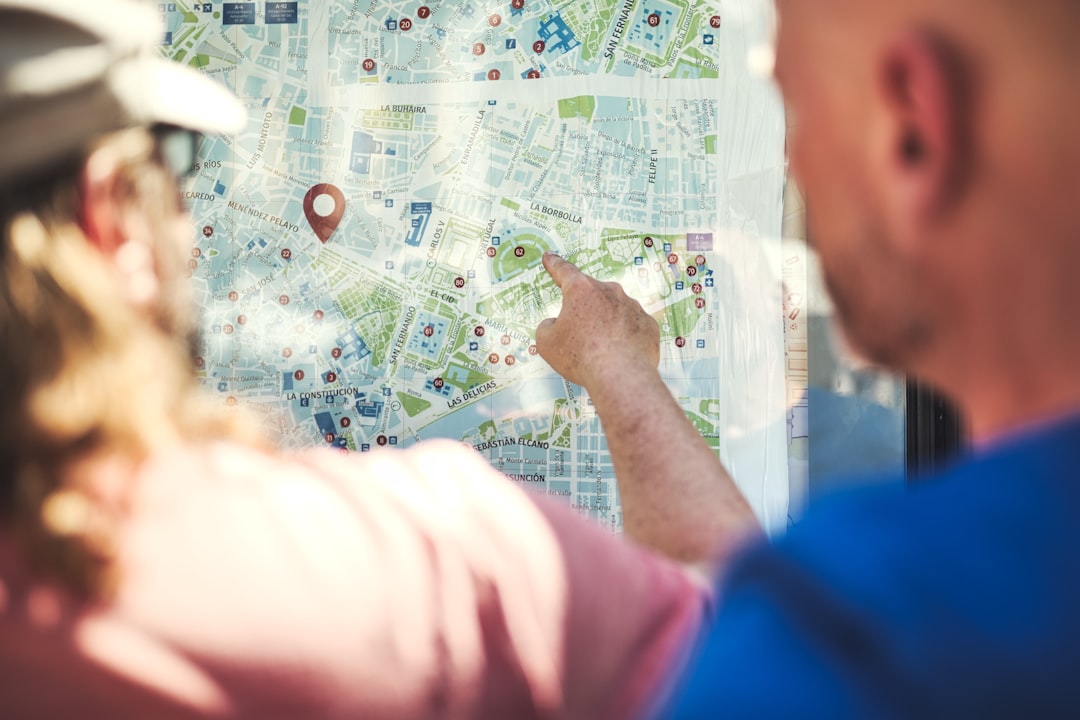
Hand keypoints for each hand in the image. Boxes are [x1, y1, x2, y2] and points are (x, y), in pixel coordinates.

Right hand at [535, 253, 659, 388]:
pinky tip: (618, 354)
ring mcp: (632, 306)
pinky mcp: (648, 324)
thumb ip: (548, 327)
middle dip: (584, 310)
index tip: (550, 257)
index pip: (563, 271)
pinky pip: (632, 326)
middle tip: (579, 334)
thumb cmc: (580, 356)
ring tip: (600, 350)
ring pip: (614, 310)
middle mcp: (609, 291)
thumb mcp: (547, 343)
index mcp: (581, 290)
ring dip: (606, 324)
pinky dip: (624, 337)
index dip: (554, 264)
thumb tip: (555, 324)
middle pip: (592, 295)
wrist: (621, 376)